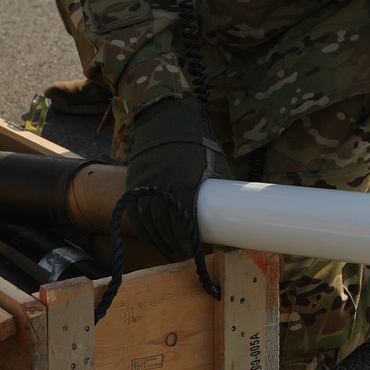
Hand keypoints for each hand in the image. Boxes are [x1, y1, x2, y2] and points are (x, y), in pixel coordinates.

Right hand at [126, 95, 226, 259]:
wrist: (166, 121)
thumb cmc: (195, 144)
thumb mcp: (212, 163)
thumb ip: (218, 188)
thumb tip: (235, 214)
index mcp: (185, 181)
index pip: (184, 219)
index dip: (187, 237)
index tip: (192, 247)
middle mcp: (163, 183)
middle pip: (164, 222)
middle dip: (173, 240)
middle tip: (182, 249)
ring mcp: (146, 182)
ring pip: (148, 219)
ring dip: (157, 237)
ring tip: (168, 246)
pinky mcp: (134, 181)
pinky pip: (134, 211)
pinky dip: (141, 228)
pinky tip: (149, 237)